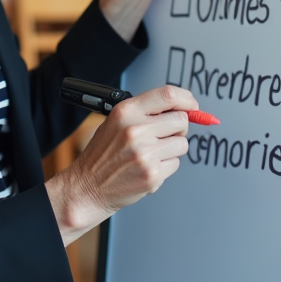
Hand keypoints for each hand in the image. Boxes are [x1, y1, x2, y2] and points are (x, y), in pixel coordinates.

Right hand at [45, 86, 197, 245]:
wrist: (88, 187)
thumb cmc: (103, 154)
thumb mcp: (116, 122)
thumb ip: (146, 112)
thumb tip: (182, 108)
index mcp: (126, 112)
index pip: (168, 95)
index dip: (187, 99)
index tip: (192, 106)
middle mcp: (136, 130)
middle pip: (181, 120)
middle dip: (178, 128)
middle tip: (163, 135)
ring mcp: (145, 153)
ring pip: (182, 144)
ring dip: (172, 149)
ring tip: (151, 153)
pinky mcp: (153, 174)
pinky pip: (176, 163)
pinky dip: (166, 166)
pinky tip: (148, 167)